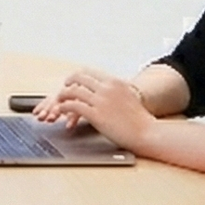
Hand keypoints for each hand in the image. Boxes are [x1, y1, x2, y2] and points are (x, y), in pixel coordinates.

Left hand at [31, 67, 152, 147]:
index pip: (90, 72)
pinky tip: (61, 111)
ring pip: (73, 91)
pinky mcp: (96, 114)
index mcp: (115, 82)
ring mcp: (101, 100)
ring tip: (58, 101)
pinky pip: (73, 106)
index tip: (73, 81)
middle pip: (79, 77)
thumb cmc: (140, 120)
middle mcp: (107, 88)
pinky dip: (64, 107)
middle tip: (63, 90)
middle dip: (68, 82)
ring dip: (62, 95)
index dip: (78, 77)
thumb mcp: (129, 97)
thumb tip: (107, 92)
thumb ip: (116, 92)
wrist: (147, 132)